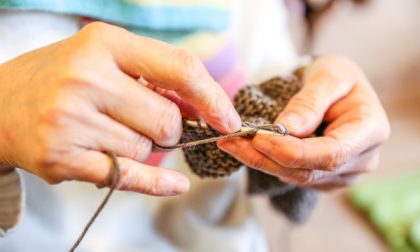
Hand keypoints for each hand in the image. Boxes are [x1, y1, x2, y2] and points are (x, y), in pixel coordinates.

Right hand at [0, 22, 240, 195]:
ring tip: (107, 131)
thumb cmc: (60, 76)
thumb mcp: (105, 58)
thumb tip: (204, 108)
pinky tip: (176, 183)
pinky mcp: (63, 158)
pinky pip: (127, 175)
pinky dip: (157, 182)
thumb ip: (154, 77)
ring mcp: (72, 121)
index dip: (213, 97)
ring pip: (147, 150)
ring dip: (141, 146)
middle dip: (167, 127)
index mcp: (104, 44)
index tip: (229, 118)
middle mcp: (87, 79)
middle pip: (167, 120)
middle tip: (140, 120)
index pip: (180, 69)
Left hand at [218, 55, 389, 189]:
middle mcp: (363, 158)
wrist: (337, 88)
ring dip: (262, 161)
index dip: (292, 151)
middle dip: (267, 158)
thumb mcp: (327, 75)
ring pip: (298, 177)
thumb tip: (287, 129)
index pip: (331, 153)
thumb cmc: (336, 76)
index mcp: (370, 130)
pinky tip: (250, 149)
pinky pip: (295, 177)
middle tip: (231, 141)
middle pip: (310, 170)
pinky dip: (269, 163)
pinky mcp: (326, 177)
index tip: (258, 138)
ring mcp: (345, 172)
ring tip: (233, 142)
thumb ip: (309, 102)